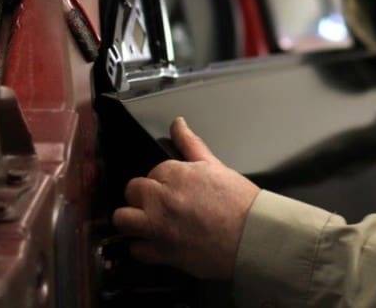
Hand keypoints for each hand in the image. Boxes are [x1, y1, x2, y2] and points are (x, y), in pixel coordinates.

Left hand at [112, 116, 260, 279]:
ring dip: (133, 218)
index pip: (153, 170)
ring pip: (122, 218)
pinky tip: (158, 242)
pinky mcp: (161, 253)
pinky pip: (136, 249)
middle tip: (161, 202)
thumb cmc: (240, 202)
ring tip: (149, 221)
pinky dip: (144, 246)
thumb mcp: (215, 165)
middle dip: (143, 195)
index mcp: (175, 174)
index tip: (175, 187)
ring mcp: (158, 227)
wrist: (253, 236)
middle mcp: (161, 199)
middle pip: (132, 190)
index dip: (163, 179)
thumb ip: (190, 143)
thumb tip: (177, 123)